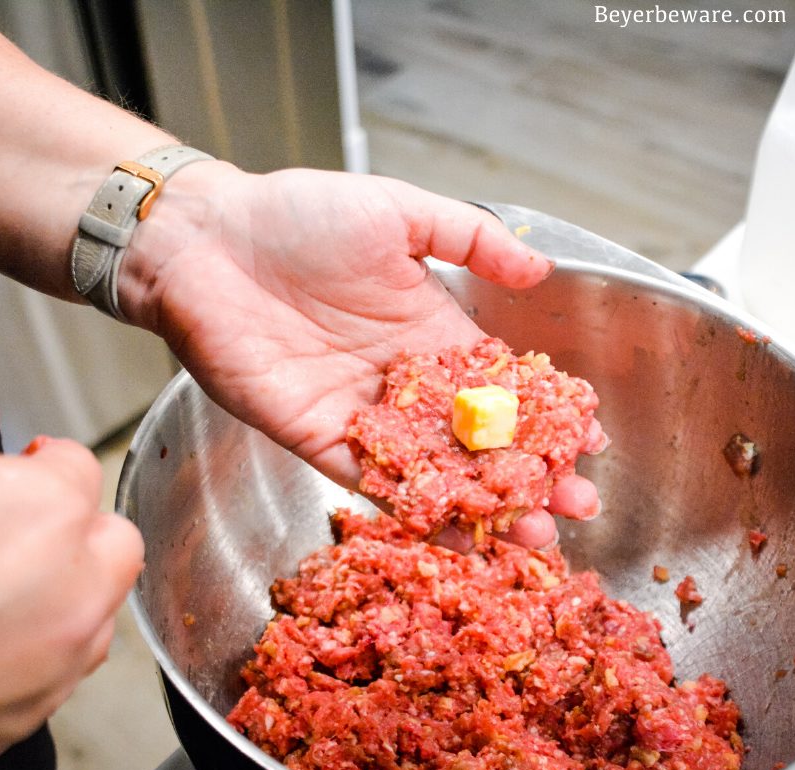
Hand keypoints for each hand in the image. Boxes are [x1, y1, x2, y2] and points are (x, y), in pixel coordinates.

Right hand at [0, 401, 142, 769]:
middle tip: (5, 533)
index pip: (79, 465)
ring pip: (99, 607)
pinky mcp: (34, 715)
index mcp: (40, 510)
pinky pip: (68, 667)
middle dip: (71, 528)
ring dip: (65, 591)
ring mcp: (60, 658)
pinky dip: (41, 649)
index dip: (39, 467)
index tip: (11, 476)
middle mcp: (72, 585)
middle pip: (111, 539)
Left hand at [122, 165, 599, 546]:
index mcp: (427, 327)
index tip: (587, 437)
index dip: (544, 413)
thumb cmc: (297, 214)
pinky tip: (460, 534)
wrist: (206, 241)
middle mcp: (401, 378)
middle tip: (578, 504)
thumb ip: (471, 238)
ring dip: (484, 504)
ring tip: (535, 534)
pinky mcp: (315, 435)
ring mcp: (360, 412)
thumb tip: (538, 270)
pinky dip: (416, 511)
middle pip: (476, 438)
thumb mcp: (399, 210)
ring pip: (433, 470)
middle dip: (528, 472)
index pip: (500, 382)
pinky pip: (371, 481)